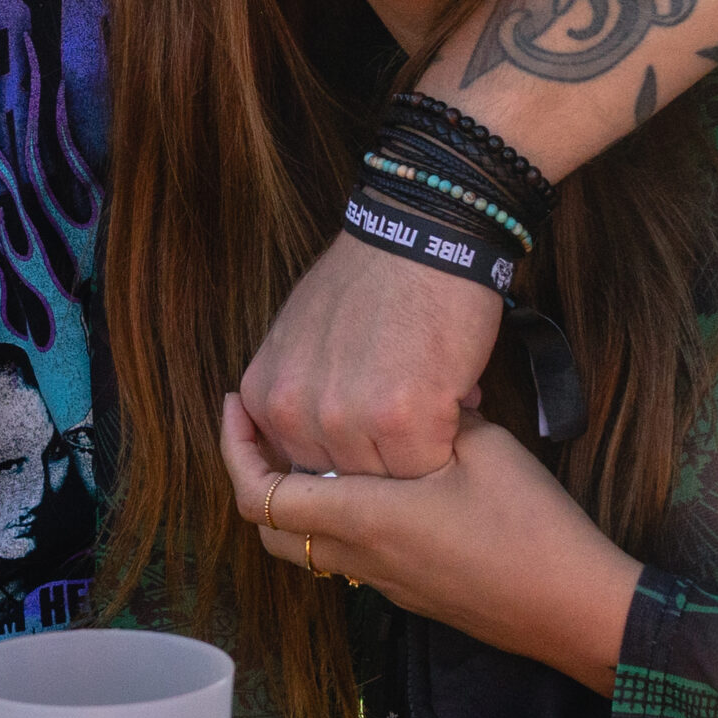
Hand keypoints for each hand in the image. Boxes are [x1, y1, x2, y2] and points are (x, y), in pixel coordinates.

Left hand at [222, 396, 640, 695]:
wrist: (574, 609)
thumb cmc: (531, 526)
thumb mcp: (483, 446)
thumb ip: (432, 415)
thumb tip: (414, 394)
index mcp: (366, 519)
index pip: (264, 497)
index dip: (236, 450)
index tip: (235, 405)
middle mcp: (362, 556)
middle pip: (270, 529)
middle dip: (251, 476)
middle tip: (259, 425)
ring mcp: (385, 580)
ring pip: (307, 545)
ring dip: (292, 500)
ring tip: (307, 448)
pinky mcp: (410, 590)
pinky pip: (346, 554)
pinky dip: (332, 517)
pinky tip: (365, 479)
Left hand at [239, 233, 501, 476]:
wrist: (419, 235)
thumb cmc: (369, 279)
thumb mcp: (299, 335)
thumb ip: (297, 392)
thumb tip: (314, 444)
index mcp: (265, 394)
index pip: (302, 469)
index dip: (345, 450)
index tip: (368, 423)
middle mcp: (294, 413)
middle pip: (343, 481)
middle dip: (380, 453)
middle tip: (409, 409)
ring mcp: (345, 420)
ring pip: (388, 480)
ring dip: (417, 449)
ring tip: (430, 399)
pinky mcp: (403, 421)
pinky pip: (428, 466)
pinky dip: (448, 439)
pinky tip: (451, 395)